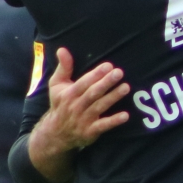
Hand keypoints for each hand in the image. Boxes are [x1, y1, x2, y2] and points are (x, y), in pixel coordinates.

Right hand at [26, 47, 129, 175]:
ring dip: (113, 97)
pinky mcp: (90, 132)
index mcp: (68, 94)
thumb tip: (62, 49)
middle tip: (119, 73)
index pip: (83, 83)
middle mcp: (76, 106)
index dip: (95, 75)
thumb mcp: (56, 85)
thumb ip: (63, 67)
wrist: (56, 133)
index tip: (108, 66)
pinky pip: (103, 126)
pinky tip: (126, 115)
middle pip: (93, 93)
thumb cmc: (60, 104)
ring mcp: (83, 120)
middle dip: (106, 83)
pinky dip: (114, 121)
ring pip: (100, 107)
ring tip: (126, 87)